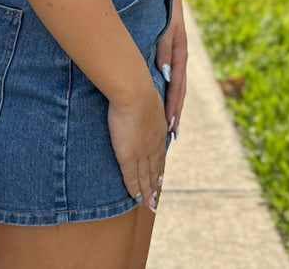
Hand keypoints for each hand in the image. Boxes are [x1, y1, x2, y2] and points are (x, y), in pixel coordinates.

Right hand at [107, 81, 167, 211]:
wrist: (134, 93)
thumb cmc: (138, 87)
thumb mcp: (147, 94)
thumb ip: (146, 101)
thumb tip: (144, 95)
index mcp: (159, 129)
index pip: (159, 152)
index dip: (159, 166)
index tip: (160, 176)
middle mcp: (154, 143)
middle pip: (155, 168)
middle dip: (155, 182)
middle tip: (155, 196)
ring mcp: (142, 151)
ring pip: (145, 176)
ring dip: (147, 190)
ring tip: (148, 202)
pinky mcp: (128, 156)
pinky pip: (132, 177)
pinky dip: (134, 188)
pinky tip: (135, 197)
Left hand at [157, 0, 187, 137]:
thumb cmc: (166, 6)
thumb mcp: (167, 27)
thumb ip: (165, 48)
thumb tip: (165, 74)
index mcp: (180, 52)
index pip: (178, 85)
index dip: (174, 106)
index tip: (171, 125)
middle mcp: (178, 56)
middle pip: (178, 89)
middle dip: (175, 111)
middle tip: (171, 135)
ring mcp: (174, 54)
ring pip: (173, 84)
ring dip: (172, 104)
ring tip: (169, 126)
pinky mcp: (167, 50)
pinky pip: (168, 76)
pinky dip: (167, 91)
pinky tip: (162, 100)